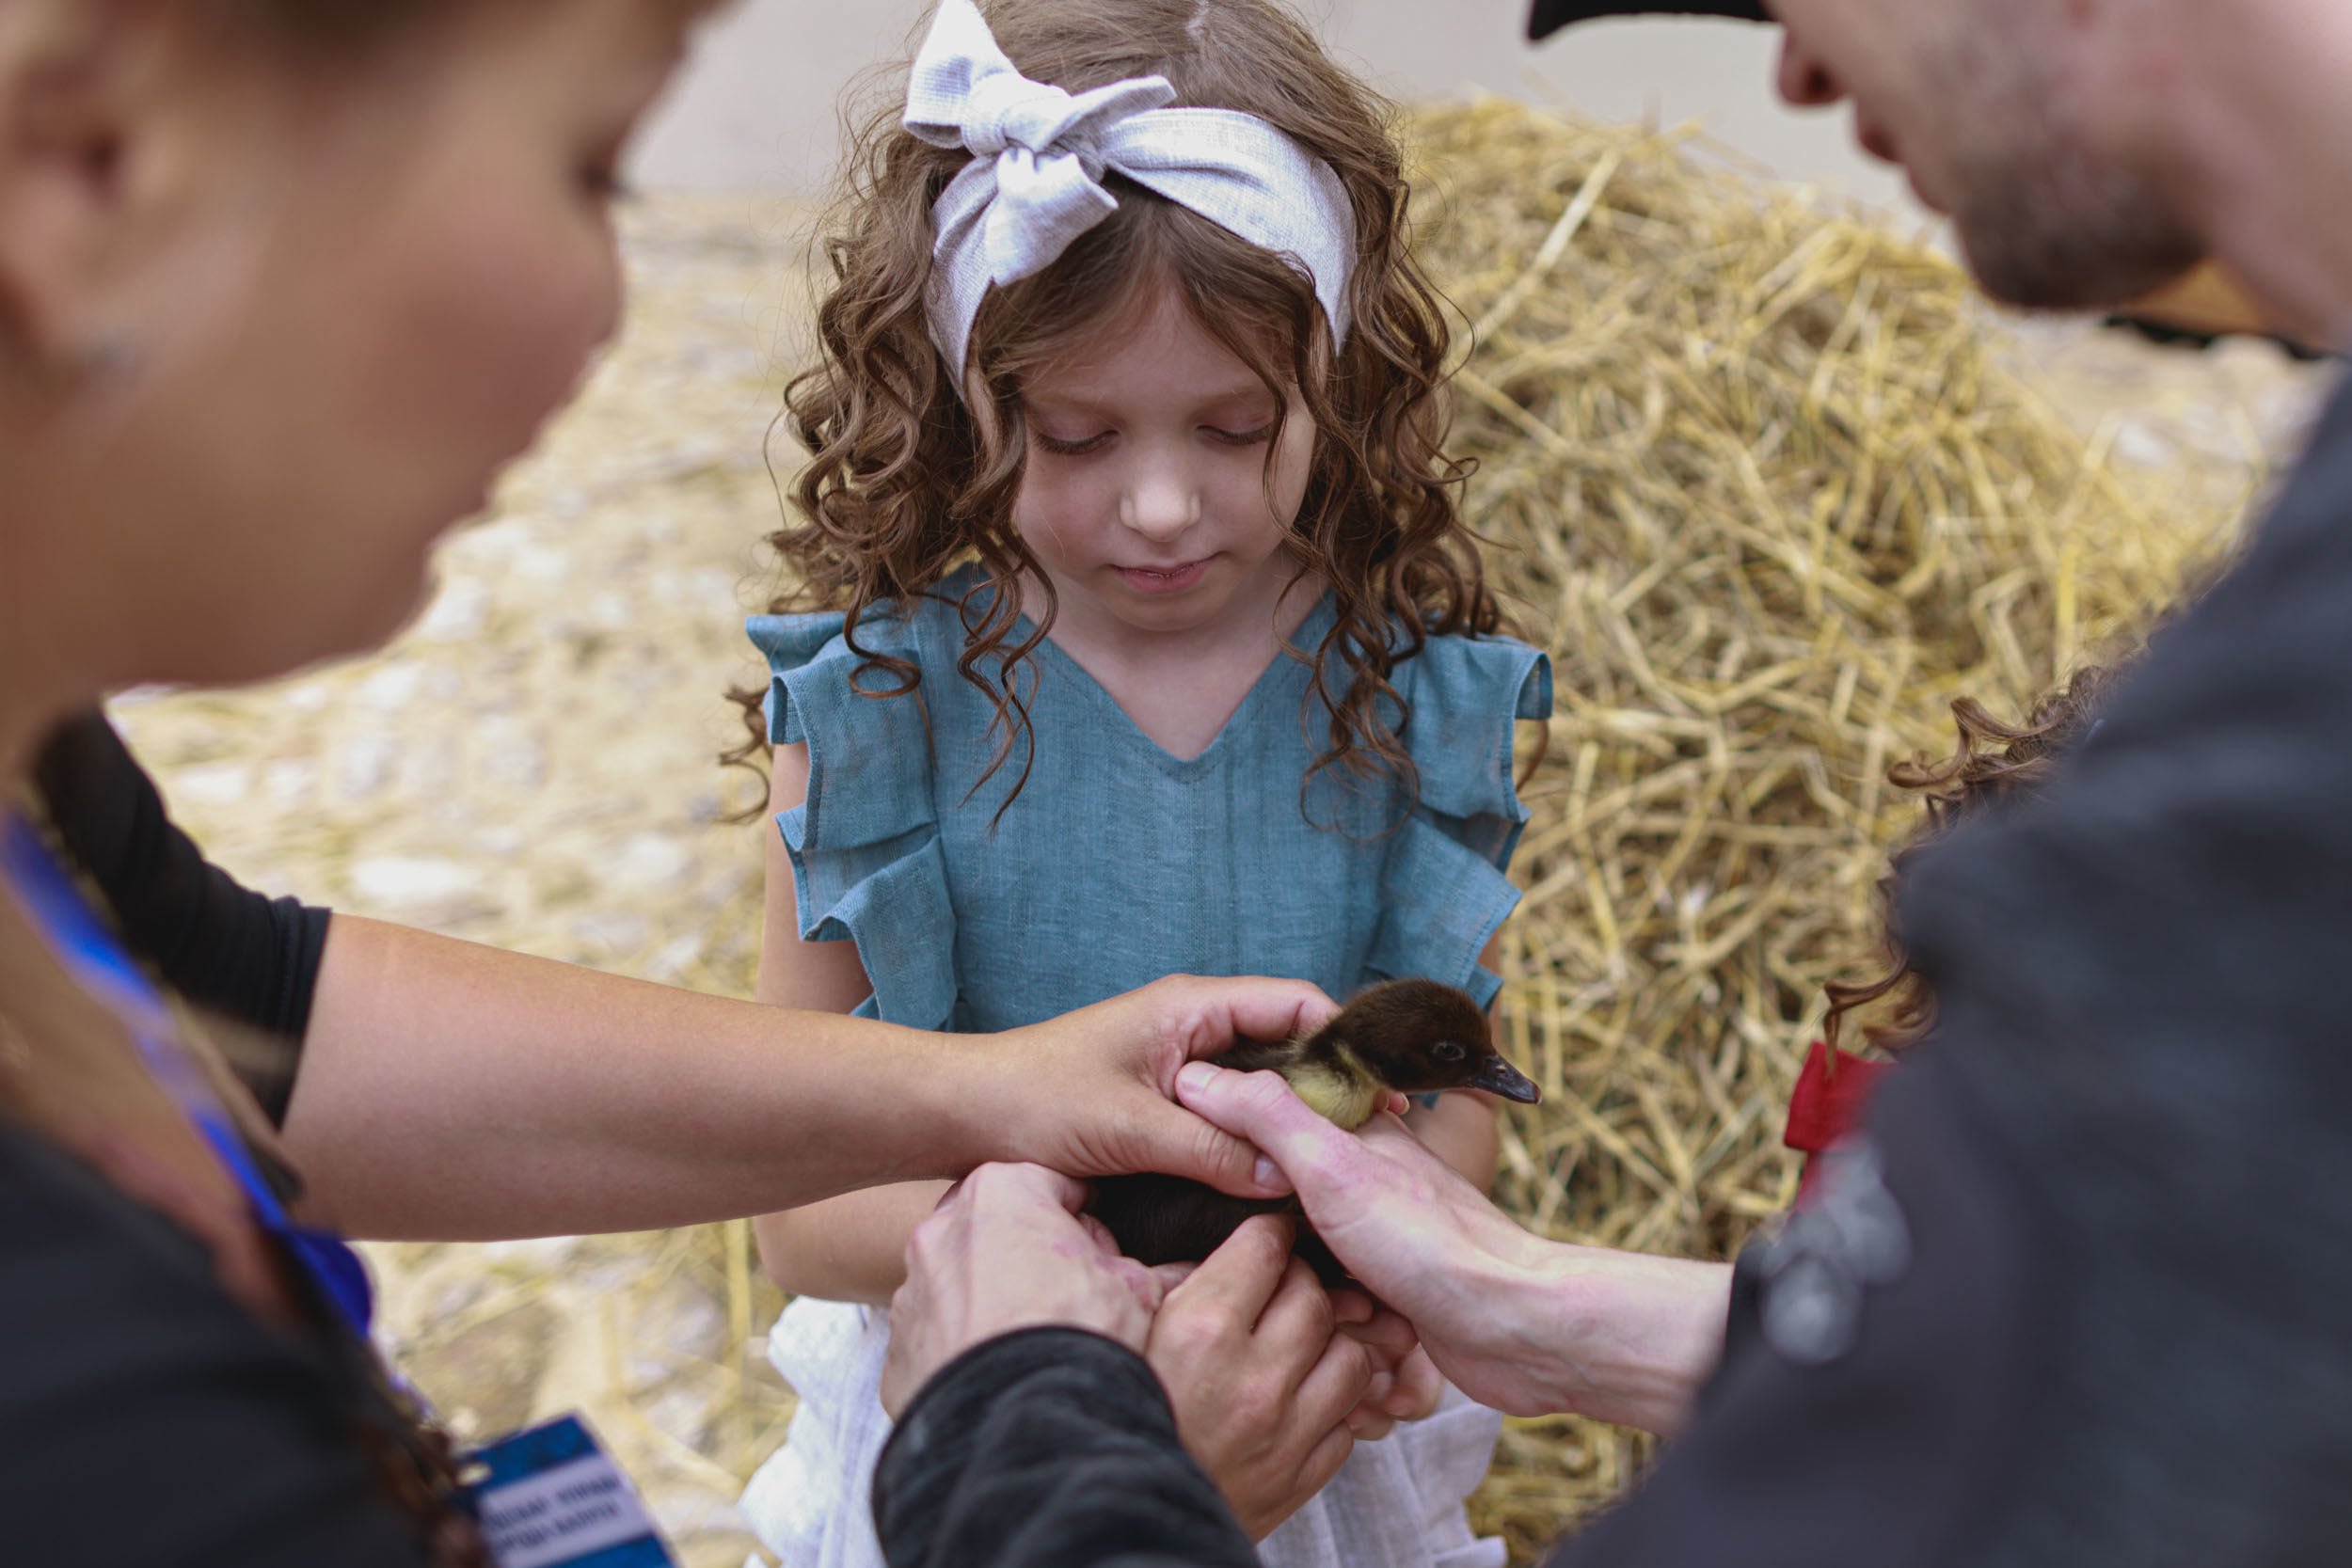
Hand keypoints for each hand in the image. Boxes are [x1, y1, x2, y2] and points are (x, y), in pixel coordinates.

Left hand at [881, 1164, 1164, 1415]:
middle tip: (1074, 1302)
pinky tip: (1002, 1378)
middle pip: (1001, 1232)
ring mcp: (912, 1294)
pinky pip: (938, 1342)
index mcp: (1003, 1191)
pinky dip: (965, 1353)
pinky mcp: (897, 1353)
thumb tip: (1181, 1274)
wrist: (1022, 1428)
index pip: (1057, 1187)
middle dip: (1034, 1259)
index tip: (1105, 1256)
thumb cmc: (1081, 1339)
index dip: (1090, 1223)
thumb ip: (1150, 1272)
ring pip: (963, 1287)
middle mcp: (942, 1230)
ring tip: (1038, 1348)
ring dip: (995, 1306)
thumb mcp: (1137, 1291)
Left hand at [980, 976, 1341, 1199]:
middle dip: (1332, 1085)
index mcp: (1191, 1006)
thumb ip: (1211, 1151)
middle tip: (1376, 1138)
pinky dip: (1260, 1135)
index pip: (1297, 1003)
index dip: (1347, 1043)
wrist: (960, 1113)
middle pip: (1290, 1043)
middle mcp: (1193, 1024)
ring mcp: (1182, 1060)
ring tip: (1342, 1162)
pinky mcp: (1167, 1097)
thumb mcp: (1129, 1131)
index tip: (1382, 1093)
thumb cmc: (1032, 1102)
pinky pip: (1233, 1110)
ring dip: (1296, 1116)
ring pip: (1263, 1082)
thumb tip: (1288, 1178)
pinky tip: (1281, 1175)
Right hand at [1145, 1216, 1373, 1539]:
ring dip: (1329, 1342)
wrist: (1117, 1520)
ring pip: (1349, 1357)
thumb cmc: (1111, 1419)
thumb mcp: (1125, 1338)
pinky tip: (1297, 1399)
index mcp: (1202, 1331)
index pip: (1266, 1249)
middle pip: (1314, 1297)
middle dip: (1301, 1281)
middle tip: (1281, 1285)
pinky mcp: (1295, 1479)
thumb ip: (1170, 1287)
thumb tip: (1215, 1253)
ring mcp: (1283, 1434)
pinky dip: (1329, 1405)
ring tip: (1299, 1343)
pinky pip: (1344, 1423)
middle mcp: (1253, 1379)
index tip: (1269, 1234)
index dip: (1269, 1233)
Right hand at [1177, 1063, 1732, 1432]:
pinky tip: (1321, 1330)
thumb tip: (1196, 1074)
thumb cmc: (1430, 1240)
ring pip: (1306, 1253)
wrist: (1512, 1326)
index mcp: (1356, 1131)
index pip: (1272, 1112)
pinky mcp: (1390, 1290)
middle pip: (1281, 1189)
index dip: (1229, 1131)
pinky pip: (1336, 1301)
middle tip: (1232, 1249)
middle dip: (1258, 1226)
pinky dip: (1327, 1318)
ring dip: (1295, 1285)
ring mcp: (1380, 1235)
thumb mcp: (1331, 1163)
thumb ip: (1266, 1116)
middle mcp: (1368, 1177)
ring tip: (1291, 1300)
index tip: (1188, 1153)